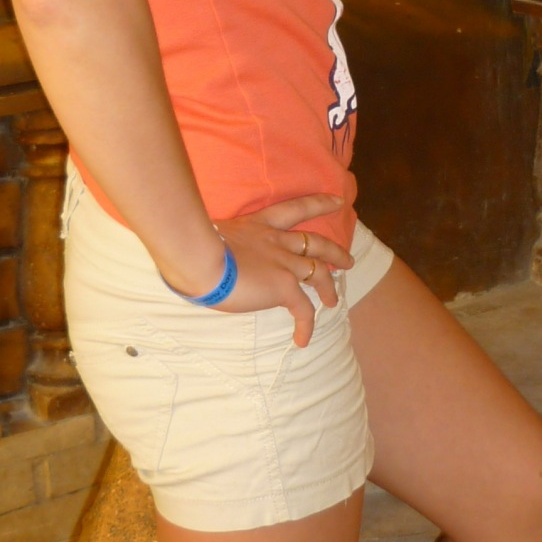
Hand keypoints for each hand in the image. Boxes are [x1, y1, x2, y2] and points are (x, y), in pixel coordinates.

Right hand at [158, 194, 353, 346]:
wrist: (197, 256)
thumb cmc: (192, 246)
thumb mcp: (210, 236)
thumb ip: (219, 244)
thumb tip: (206, 256)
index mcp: (258, 225)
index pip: (294, 209)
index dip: (319, 204)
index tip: (337, 201)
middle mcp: (276, 241)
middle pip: (315, 242)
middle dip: (335, 251)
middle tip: (348, 260)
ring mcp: (283, 262)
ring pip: (318, 272)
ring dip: (329, 287)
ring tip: (335, 301)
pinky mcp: (284, 286)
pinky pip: (303, 309)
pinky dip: (306, 325)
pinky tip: (302, 340)